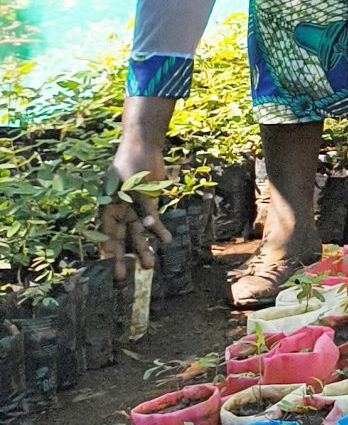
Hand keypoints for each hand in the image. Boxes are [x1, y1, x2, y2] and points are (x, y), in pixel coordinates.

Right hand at [101, 135, 171, 280]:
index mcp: (106, 207)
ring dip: (143, 249)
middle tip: (121, 277)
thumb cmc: (130, 164)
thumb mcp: (131, 185)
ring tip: (149, 266)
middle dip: (121, 257)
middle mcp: (119, 211)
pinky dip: (159, 230)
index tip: (107, 263)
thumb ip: (141, 206)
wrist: (143, 147)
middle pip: (120, 238)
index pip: (105, 232)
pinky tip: (166, 241)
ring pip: (138, 234)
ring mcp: (134, 209)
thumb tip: (148, 226)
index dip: (106, 248)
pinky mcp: (149, 204)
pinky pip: (153, 220)